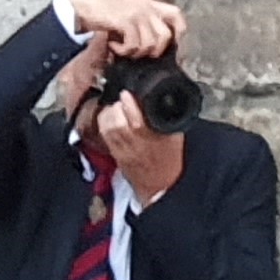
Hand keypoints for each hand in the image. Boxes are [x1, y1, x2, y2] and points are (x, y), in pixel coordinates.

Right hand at [62, 0, 183, 59]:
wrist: (81, 3)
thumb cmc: (102, 10)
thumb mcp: (128, 11)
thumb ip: (142, 22)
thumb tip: (152, 46)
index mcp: (149, 3)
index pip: (177, 15)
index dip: (178, 33)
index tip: (170, 47)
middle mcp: (146, 7)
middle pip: (165, 36)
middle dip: (153, 51)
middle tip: (138, 52)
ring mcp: (137, 14)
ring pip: (150, 44)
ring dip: (135, 52)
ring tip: (122, 48)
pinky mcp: (125, 21)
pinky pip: (134, 45)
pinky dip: (123, 51)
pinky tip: (113, 46)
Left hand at [96, 89, 186, 203]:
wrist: (160, 186)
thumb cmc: (169, 159)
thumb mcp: (175, 135)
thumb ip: (167, 117)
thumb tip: (159, 98)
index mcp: (154, 138)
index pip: (137, 119)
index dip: (129, 103)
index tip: (126, 93)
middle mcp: (136, 144)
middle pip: (117, 121)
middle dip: (117, 106)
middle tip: (122, 100)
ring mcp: (123, 150)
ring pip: (107, 127)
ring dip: (109, 113)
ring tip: (115, 108)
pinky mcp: (114, 154)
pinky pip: (104, 135)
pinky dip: (104, 123)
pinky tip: (109, 119)